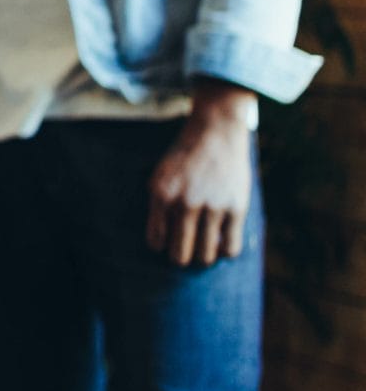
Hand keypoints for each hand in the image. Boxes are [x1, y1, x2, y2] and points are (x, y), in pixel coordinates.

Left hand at [147, 83, 257, 267]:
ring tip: (202, 250)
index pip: (155, 241)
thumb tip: (159, 244)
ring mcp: (212, 206)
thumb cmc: (184, 158)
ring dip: (202, 258)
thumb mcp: (159, 177)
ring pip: (205, 256)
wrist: (215, 132)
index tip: (165, 243)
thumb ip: (157, 207)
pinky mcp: (236, 208)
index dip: (160, 247)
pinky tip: (220, 243)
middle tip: (183, 253)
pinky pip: (231, 247)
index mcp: (161, 194)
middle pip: (179, 255)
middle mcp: (185, 202)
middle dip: (179, 258)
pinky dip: (224, 251)